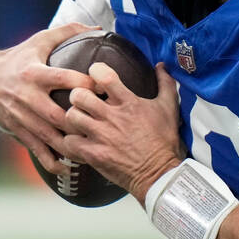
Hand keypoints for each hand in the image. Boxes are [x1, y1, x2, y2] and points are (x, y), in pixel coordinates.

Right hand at [0, 23, 96, 174]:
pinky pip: (36, 149)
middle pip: (56, 115)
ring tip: (92, 152)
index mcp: (34, 73)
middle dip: (80, 124)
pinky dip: (52, 161)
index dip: (85, 83)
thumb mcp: (39, 40)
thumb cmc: (21, 57)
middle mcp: (27, 97)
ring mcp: (21, 116)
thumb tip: (98, 28)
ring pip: (47, 136)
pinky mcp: (17, 130)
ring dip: (70, 147)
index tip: (105, 89)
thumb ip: (68, 32)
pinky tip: (69, 168)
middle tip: (104, 128)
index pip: (63, 78)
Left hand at [61, 62, 184, 201]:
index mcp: (129, 103)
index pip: (104, 76)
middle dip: (78, 95)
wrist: (159, 173)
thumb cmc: (164, 140)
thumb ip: (165, 84)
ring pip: (70, 116)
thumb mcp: (169, 108)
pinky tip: (78, 141)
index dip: (95, 71)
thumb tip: (161, 65)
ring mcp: (101, 136)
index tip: (95, 75)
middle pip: (79, 95)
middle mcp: (112, 117)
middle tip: (84, 102)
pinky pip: (69, 141)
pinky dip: (71, 141)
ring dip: (73, 118)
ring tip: (79, 121)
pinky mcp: (93, 154)